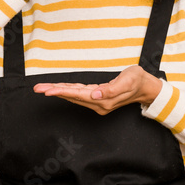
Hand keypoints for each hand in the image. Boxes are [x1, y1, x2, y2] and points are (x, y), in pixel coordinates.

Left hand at [33, 65, 162, 114]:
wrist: (146, 87)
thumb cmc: (137, 81)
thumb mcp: (128, 81)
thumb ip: (111, 89)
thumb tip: (95, 95)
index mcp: (104, 100)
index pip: (78, 95)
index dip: (61, 92)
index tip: (47, 91)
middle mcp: (98, 103)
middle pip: (72, 97)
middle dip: (54, 92)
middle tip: (37, 89)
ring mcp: (98, 102)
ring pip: (73, 96)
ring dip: (58, 92)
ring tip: (43, 89)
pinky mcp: (98, 98)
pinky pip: (78, 95)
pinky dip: (67, 91)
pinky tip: (58, 89)